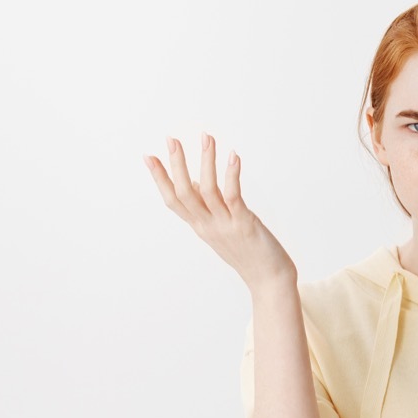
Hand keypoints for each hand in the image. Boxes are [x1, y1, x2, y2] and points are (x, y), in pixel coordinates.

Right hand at [143, 133, 295, 292]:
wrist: (269, 280)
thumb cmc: (247, 251)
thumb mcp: (219, 229)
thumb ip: (205, 207)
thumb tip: (193, 181)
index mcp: (200, 226)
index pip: (173, 201)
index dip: (160, 179)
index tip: (148, 156)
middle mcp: (208, 226)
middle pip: (184, 193)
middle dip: (176, 165)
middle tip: (171, 139)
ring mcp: (225, 226)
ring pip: (207, 191)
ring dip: (206, 162)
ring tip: (206, 137)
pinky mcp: (244, 224)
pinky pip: (233, 197)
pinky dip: (231, 175)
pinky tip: (233, 156)